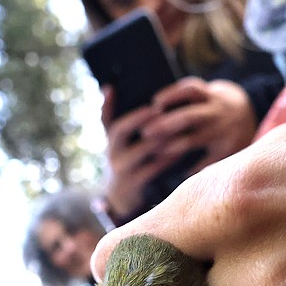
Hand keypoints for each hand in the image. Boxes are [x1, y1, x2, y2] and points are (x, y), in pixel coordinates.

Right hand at [100, 87, 187, 219]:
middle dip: (139, 118)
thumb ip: (117, 118)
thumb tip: (110, 87)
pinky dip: (166, 159)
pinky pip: (151, 169)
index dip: (110, 105)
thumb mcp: (120, 141)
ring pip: (139, 150)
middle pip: (120, 130)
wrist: (122, 198)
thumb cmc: (127, 161)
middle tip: (159, 109)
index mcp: (110, 138)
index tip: (127, 94)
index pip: (105, 117)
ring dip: (158, 138)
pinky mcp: (133, 183)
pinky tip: (180, 151)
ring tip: (176, 127)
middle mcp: (111, 151)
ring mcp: (121, 168)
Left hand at [143, 77, 257, 172]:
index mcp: (211, 95)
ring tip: (156, 153)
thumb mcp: (210, 93)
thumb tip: (153, 109)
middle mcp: (218, 111)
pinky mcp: (230, 149)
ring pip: (195, 139)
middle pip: (189, 115)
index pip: (190, 89)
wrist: (255, 115)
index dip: (171, 95)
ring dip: (174, 146)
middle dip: (166, 124)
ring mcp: (224, 131)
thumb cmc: (219, 105)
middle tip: (145, 132)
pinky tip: (179, 173)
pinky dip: (193, 167)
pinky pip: (208, 161)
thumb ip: (190, 98)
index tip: (154, 103)